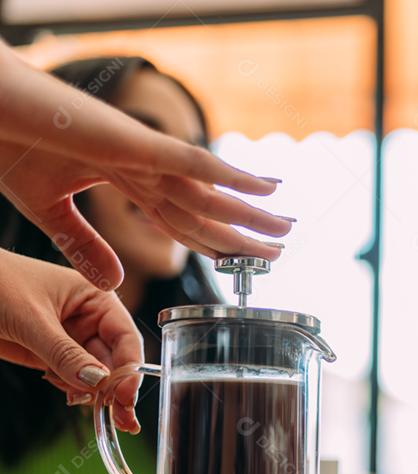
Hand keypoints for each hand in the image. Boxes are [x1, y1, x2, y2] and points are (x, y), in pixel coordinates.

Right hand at [0, 43, 290, 289]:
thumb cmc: (9, 142)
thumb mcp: (49, 210)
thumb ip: (84, 245)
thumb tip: (117, 282)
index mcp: (126, 179)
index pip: (182, 219)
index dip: (216, 241)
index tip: (245, 256)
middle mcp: (143, 167)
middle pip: (204, 210)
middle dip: (244, 231)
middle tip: (281, 247)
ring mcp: (143, 154)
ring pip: (210, 193)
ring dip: (251, 213)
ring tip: (286, 227)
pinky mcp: (136, 142)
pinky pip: (194, 162)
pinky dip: (232, 175)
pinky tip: (266, 187)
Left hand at [0, 248, 141, 432]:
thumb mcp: (32, 319)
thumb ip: (64, 352)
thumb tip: (97, 382)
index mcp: (95, 298)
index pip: (125, 337)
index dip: (130, 368)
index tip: (126, 395)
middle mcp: (89, 319)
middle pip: (115, 360)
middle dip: (117, 389)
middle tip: (122, 418)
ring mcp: (70, 339)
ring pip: (95, 373)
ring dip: (97, 394)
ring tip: (96, 411)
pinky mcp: (51, 355)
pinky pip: (72, 378)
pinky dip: (74, 391)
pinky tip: (72, 397)